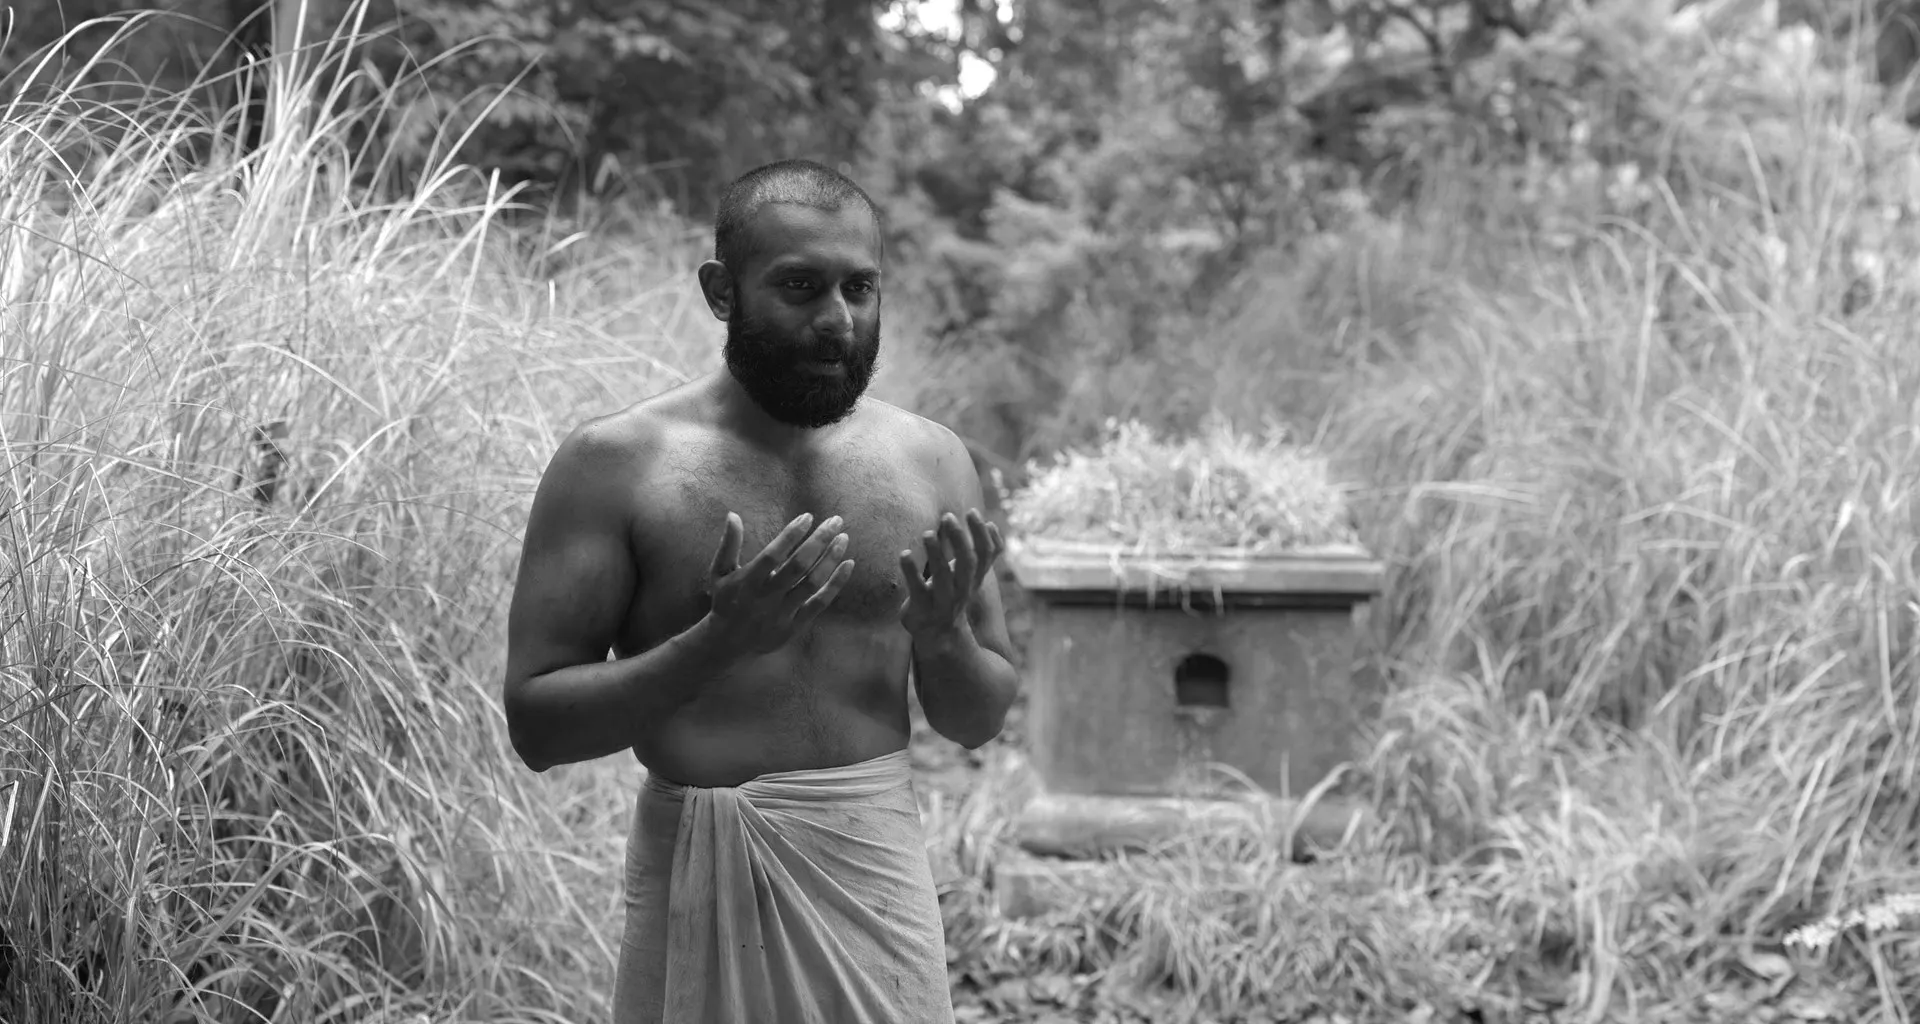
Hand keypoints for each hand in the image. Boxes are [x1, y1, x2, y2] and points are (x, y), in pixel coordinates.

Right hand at [705, 512, 854, 655]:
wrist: (728, 644)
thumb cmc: (725, 600)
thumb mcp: (719, 572)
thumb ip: (729, 544)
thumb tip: (733, 514)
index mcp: (747, 582)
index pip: (772, 555)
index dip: (791, 535)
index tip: (808, 516)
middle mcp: (766, 598)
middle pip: (798, 566)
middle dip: (819, 541)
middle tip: (836, 520)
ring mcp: (782, 614)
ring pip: (812, 583)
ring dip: (831, 559)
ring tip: (843, 538)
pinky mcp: (795, 626)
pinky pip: (820, 603)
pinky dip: (836, 584)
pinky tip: (848, 564)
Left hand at [899, 509, 1002, 638]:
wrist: (938, 636)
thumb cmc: (952, 595)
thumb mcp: (970, 576)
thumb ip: (982, 554)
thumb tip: (992, 525)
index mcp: (974, 578)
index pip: (986, 554)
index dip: (981, 534)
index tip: (972, 512)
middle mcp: (962, 589)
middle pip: (967, 562)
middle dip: (959, 538)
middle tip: (947, 516)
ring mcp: (942, 600)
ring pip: (943, 577)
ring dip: (936, 553)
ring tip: (927, 533)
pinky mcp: (920, 608)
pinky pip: (917, 589)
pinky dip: (911, 572)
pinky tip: (904, 554)